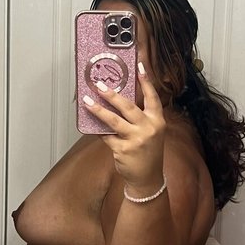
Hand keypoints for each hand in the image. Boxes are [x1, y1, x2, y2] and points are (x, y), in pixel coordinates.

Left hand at [82, 62, 165, 192]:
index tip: (139, 66)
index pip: (152, 97)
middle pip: (128, 106)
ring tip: (87, 101)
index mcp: (157, 121)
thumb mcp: (151, 133)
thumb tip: (119, 101)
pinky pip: (107, 136)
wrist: (148, 178)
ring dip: (99, 110)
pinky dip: (98, 130)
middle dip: (112, 94)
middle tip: (99, 85)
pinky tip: (90, 124)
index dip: (146, 82)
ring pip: (113, 120)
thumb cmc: (149, 153)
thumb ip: (140, 118)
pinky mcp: (123, 150)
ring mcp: (136, 139)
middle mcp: (148, 128)